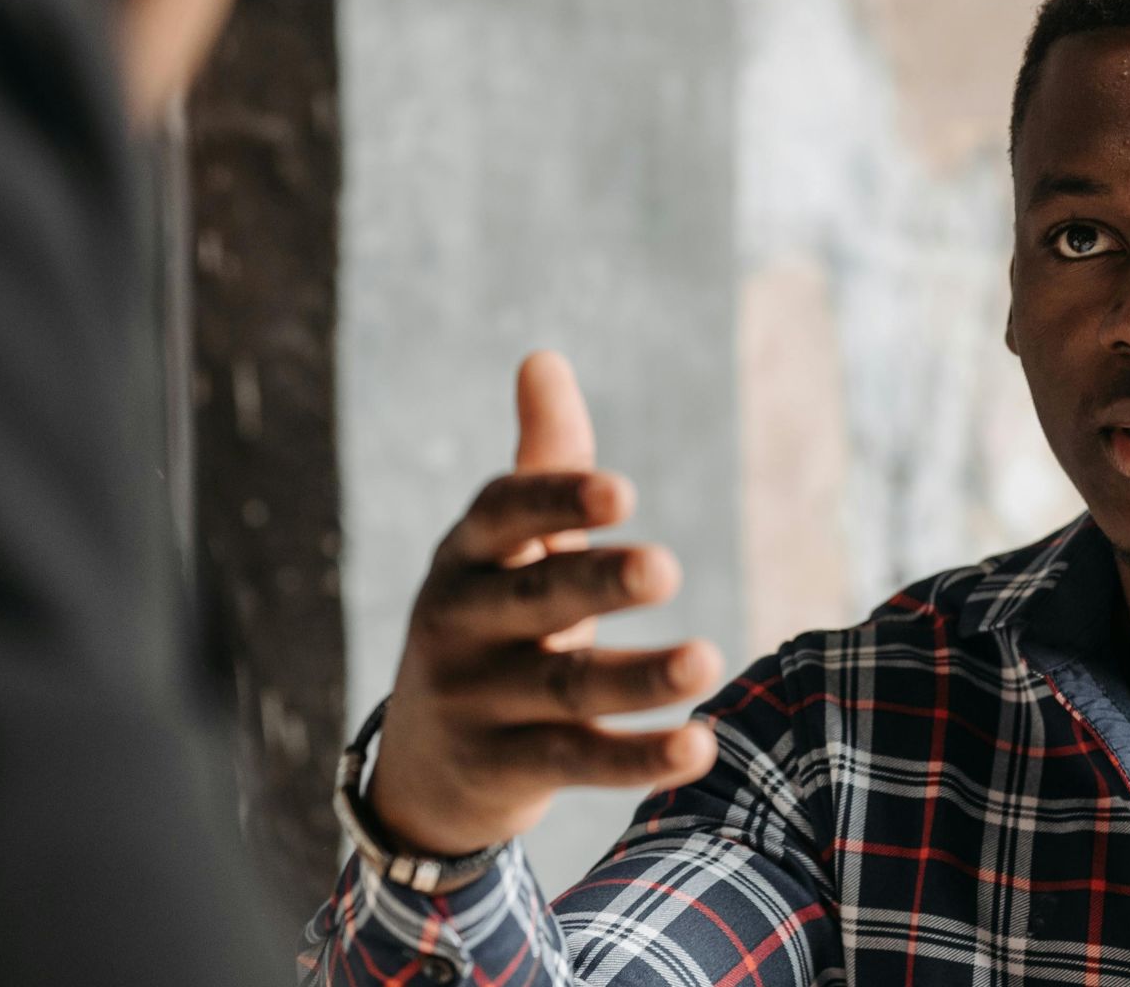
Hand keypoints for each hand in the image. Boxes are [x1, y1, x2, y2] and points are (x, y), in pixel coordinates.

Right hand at [367, 351, 723, 861]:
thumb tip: (544, 358)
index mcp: (467, 558)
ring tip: (707, 659)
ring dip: (639, 677)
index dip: (556, 501)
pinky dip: (638, 757)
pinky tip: (700, 745)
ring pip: (566, 688)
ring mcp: (481, 703)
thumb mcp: (505, 550)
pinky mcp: (508, 771)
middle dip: (598, 582)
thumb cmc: (490, 625)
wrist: (423, 766)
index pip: (501, 518)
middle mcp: (462, 626)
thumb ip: (539, 463)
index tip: (621, 491)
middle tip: (665, 567)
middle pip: (536, 600)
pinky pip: (579, 761)